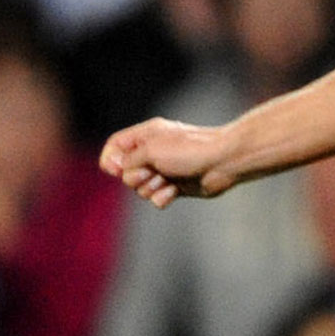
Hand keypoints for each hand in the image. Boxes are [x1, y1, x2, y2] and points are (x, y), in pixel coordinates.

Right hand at [99, 118, 235, 207]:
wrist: (224, 162)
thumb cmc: (189, 150)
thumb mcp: (151, 150)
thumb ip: (128, 159)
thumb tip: (117, 168)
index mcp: (146, 136)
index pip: (115, 146)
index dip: (110, 159)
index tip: (114, 170)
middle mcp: (153, 153)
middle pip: (125, 172)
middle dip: (136, 177)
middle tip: (153, 172)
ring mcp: (164, 170)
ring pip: (140, 188)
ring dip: (151, 188)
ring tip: (167, 180)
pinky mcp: (175, 186)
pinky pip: (156, 199)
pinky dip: (163, 197)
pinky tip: (175, 191)